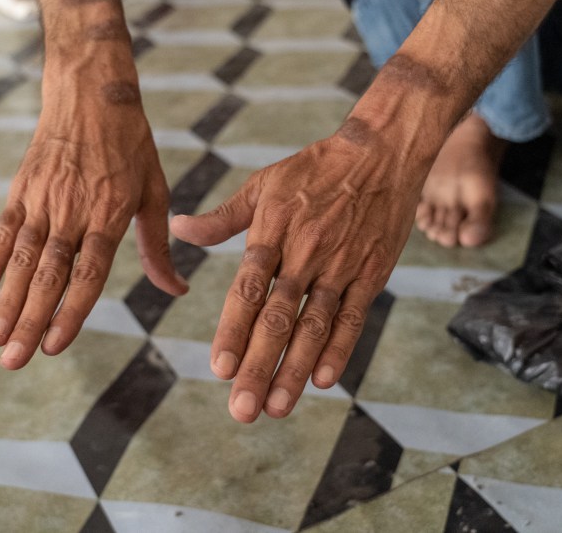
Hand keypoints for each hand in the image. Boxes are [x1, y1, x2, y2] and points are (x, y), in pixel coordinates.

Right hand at [0, 83, 187, 368]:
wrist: (91, 92)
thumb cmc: (131, 146)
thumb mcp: (154, 192)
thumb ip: (157, 247)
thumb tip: (178, 290)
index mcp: (110, 214)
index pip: (88, 273)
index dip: (70, 311)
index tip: (55, 347)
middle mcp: (73, 211)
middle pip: (48, 275)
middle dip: (30, 321)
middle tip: (13, 362)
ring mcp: (42, 200)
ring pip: (20, 260)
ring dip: (7, 303)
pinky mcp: (21, 190)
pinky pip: (2, 234)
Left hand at [171, 117, 430, 421]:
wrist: (381, 152)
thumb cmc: (314, 168)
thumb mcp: (263, 184)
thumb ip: (223, 217)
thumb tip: (179, 229)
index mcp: (273, 231)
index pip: (248, 289)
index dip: (233, 330)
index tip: (219, 369)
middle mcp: (306, 252)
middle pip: (278, 317)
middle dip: (259, 366)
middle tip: (242, 409)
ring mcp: (341, 265)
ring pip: (315, 325)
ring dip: (295, 369)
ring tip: (278, 408)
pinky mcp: (372, 273)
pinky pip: (354, 316)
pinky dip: (339, 349)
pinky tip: (322, 380)